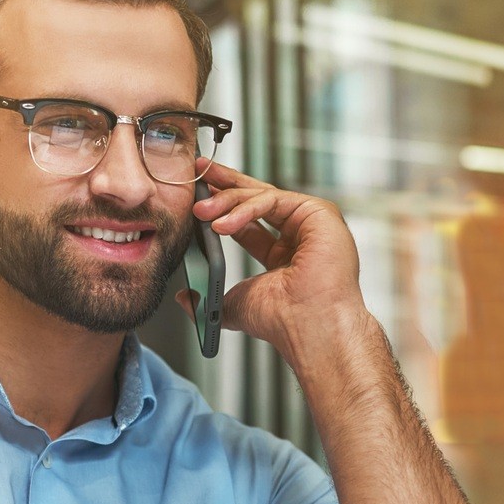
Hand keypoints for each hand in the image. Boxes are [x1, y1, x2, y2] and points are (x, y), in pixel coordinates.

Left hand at [182, 163, 369, 361]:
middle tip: (198, 176)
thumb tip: (184, 298)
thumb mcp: (233, 304)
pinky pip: (273, 200)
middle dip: (224, 185)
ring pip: (262, 196)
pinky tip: (223, 225)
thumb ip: (209, 298)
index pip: (250, 220)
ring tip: (201, 212)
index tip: (197, 199)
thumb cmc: (282, 321)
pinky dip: (244, 208)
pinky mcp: (319, 213)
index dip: (222, 206)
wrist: (305, 327)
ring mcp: (312, 223)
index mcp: (285, 255)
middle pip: (258, 198)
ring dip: (226, 200)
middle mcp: (301, 235)